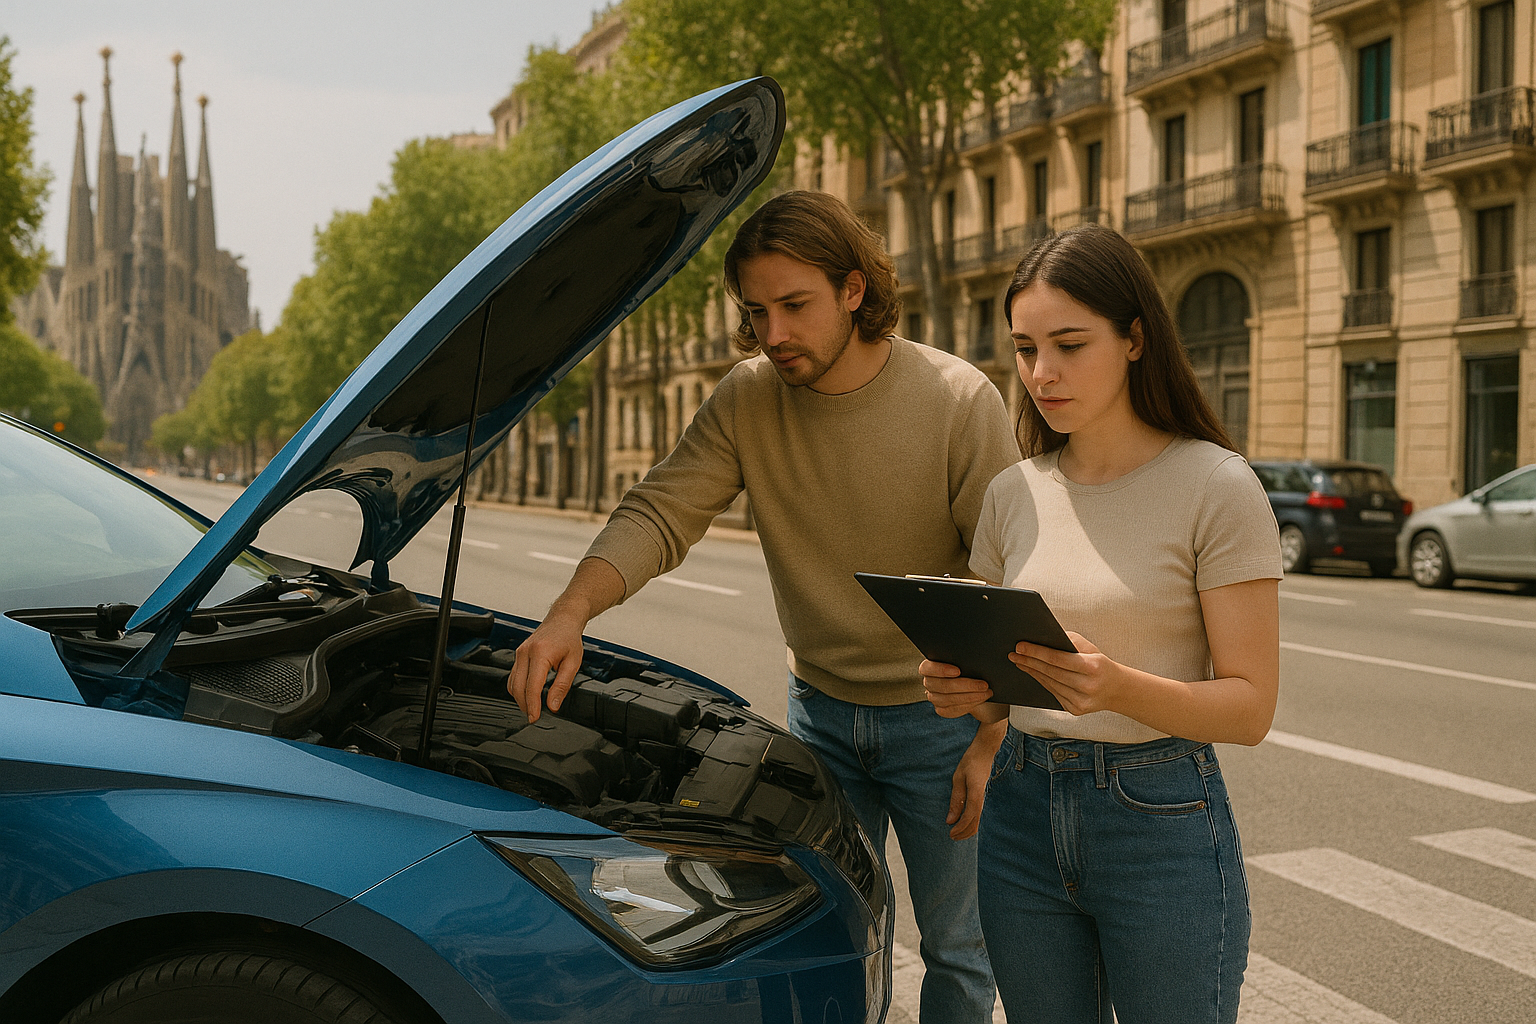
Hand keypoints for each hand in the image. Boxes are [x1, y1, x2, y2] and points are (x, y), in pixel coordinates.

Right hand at [507, 608, 586, 721]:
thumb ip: (562, 685)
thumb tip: (552, 705)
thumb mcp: (573, 663)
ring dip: (520, 698)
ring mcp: (519, 653)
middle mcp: (525, 652)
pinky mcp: (518, 655)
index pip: (532, 686)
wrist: (563, 619)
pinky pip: (513, 677)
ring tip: (532, 708)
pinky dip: (518, 689)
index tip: (534, 718)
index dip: (532, 705)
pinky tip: (528, 695)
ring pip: (512, 683)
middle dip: (524, 705)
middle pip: (518, 687)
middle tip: (534, 717)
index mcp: (540, 653)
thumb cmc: (569, 638)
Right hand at [921, 659, 992, 717]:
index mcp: (928, 667)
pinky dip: (968, 705)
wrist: (971, 680)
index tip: (958, 671)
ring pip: (947, 700)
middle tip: (984, 684)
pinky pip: (952, 710)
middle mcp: (929, 682)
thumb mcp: (964, 659)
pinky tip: (981, 699)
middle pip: (941, 686)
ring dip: (969, 696)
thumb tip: (973, 657)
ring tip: (986, 692)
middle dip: (965, 686)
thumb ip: (963, 658)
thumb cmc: (967, 664)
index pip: (927, 668)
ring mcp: (934, 697)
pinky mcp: (942, 709)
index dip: (941, 670)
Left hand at [946, 721, 1006, 840]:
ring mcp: (983, 798)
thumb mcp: (958, 779)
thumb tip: (950, 820)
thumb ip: (956, 800)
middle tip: (951, 837)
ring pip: (977, 820)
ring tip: (955, 833)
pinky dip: (970, 823)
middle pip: (975, 823)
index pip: (969, 816)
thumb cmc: (970, 762)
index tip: (950, 833)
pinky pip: (977, 814)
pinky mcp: (981, 796)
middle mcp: (981, 798)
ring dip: (967, 829)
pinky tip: (962, 823)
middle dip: (963, 833)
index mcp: (975, 793)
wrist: (984, 752)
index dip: (960, 827)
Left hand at [1008, 631, 1123, 716]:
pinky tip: (1032, 673)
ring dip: (1032, 672)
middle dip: (1029, 661)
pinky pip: (1053, 693)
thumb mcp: (1090, 649)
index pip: (1058, 658)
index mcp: (1092, 667)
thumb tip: (1042, 637)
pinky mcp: (1075, 710)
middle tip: (1013, 653)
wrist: (1117, 690)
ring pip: (1049, 684)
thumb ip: (1069, 640)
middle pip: (1050, 672)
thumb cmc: (1100, 664)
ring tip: (1019, 661)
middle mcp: (1087, 686)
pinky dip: (1041, 682)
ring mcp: (1081, 701)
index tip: (1020, 646)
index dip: (1036, 652)